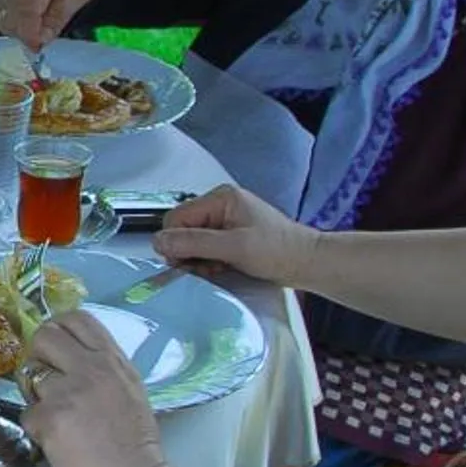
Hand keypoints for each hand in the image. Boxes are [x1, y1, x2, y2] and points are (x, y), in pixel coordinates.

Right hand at [0, 0, 105, 49]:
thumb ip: (61, 14)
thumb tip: (41, 39)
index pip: (27, 7)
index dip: (30, 33)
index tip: (38, 48)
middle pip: (10, 15)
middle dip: (26, 34)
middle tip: (44, 39)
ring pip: (1, 19)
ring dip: (19, 31)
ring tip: (40, 28)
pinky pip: (0, 15)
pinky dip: (14, 25)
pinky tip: (30, 22)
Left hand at [18, 312, 166, 466]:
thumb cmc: (135, 444)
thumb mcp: (129, 390)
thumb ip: (103, 368)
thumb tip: (70, 354)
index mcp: (113, 360)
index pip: (76, 318)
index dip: (58, 329)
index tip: (54, 349)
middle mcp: (91, 369)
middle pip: (44, 335)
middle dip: (37, 355)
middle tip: (44, 381)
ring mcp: (68, 392)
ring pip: (29, 373)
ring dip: (35, 394)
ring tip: (55, 416)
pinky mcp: (49, 419)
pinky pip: (28, 412)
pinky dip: (37, 428)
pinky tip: (57, 442)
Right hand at [153, 184, 320, 290]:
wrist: (308, 263)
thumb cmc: (276, 252)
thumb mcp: (234, 247)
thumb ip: (194, 243)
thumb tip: (157, 242)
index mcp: (220, 197)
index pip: (176, 218)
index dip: (175, 242)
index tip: (184, 264)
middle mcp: (219, 204)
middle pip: (182, 229)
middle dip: (188, 252)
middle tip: (206, 268)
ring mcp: (225, 219)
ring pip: (192, 240)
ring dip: (199, 259)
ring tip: (218, 268)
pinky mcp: (230, 235)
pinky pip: (205, 247)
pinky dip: (208, 260)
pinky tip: (222, 268)